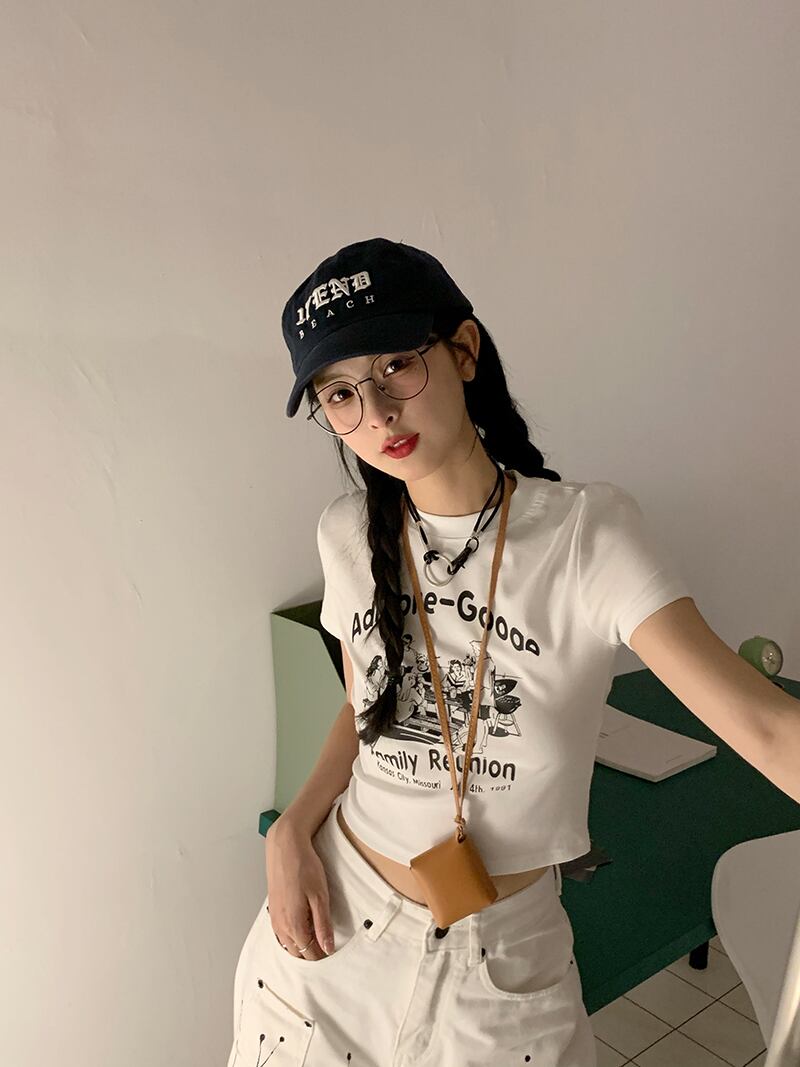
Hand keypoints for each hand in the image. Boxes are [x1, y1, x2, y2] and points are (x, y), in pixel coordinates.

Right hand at [265, 816, 334, 960]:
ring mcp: (274, 918)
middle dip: (311, 954)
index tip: (333, 953)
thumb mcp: (320, 896)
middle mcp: (281, 925)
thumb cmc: (304, 867)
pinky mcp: (272, 909)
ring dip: (301, 946)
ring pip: (287, 944)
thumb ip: (323, 925)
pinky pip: (281, 934)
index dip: (322, 955)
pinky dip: (291, 937)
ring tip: (315, 939)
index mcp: (294, 924)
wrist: (285, 847)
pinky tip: (301, 928)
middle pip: (297, 952)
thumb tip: (328, 948)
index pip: (310, 953)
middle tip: (326, 948)